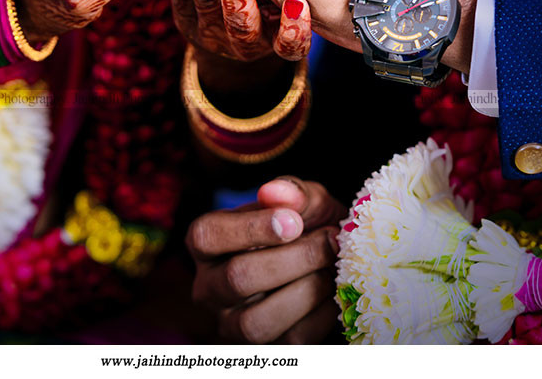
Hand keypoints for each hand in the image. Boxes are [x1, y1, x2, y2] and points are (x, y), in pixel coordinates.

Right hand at [187, 177, 345, 343]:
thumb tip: (276, 192)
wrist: (329, 259)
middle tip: (331, 239)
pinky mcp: (264, 350)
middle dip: (294, 258)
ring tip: (334, 265)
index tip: (295, 221)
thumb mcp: (303, 200)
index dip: (251, 229)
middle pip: (238, 278)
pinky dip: (321, 314)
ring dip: (308, 289)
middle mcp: (208, 287)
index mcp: (206, 242)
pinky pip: (290, 341)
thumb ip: (292, 192)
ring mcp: (231, 324)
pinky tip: (336, 288)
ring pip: (257, 321)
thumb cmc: (307, 225)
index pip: (208, 236)